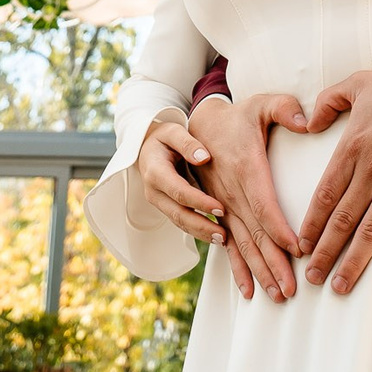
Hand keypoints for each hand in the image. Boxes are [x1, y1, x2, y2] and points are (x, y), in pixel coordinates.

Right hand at [136, 115, 228, 246]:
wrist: (147, 147)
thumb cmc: (164, 138)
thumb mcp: (173, 131)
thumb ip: (187, 143)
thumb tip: (204, 157)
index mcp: (155, 172)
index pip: (179, 192)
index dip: (199, 202)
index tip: (221, 208)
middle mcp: (154, 191)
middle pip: (178, 214)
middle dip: (201, 226)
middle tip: (223, 234)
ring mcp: (159, 202)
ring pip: (179, 222)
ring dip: (201, 233)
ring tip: (223, 239)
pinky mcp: (166, 207)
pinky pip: (181, 221)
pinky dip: (198, 230)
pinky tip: (215, 235)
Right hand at [188, 92, 306, 302]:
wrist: (199, 125)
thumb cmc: (238, 116)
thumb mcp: (260, 104)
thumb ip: (284, 108)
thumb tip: (306, 121)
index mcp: (245, 166)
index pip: (264, 203)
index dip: (279, 228)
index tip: (298, 250)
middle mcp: (231, 192)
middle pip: (255, 232)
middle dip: (274, 262)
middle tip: (291, 290)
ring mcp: (221, 206)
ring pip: (243, 244)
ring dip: (260, 272)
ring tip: (277, 295)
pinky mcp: (217, 215)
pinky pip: (227, 246)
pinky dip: (238, 269)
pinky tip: (248, 292)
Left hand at [293, 61, 371, 293]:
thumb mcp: (357, 83)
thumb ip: (328, 102)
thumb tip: (309, 124)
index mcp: (352, 148)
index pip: (324, 195)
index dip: (310, 223)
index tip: (299, 245)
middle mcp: (371, 172)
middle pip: (341, 220)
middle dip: (323, 252)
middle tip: (310, 277)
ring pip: (369, 232)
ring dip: (353, 262)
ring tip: (339, 286)